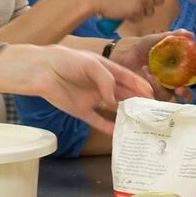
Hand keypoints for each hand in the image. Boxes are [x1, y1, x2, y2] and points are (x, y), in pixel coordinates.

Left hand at [0, 44, 153, 134]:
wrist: (41, 71)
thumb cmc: (66, 61)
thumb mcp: (90, 64)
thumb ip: (106, 80)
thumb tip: (115, 101)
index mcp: (106, 69)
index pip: (128, 78)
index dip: (141, 86)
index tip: (153, 96)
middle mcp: (101, 85)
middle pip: (124, 94)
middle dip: (138, 102)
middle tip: (152, 112)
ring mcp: (92, 98)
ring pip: (114, 109)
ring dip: (126, 115)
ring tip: (141, 124)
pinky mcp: (81, 110)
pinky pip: (98, 121)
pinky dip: (108, 128)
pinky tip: (120, 135)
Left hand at [109, 30, 195, 102]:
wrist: (124, 54)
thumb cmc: (145, 47)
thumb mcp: (157, 39)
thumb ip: (172, 37)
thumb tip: (190, 34)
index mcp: (183, 69)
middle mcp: (176, 82)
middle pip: (189, 94)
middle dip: (187, 93)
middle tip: (180, 88)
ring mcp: (164, 90)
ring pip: (173, 100)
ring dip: (167, 93)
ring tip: (156, 78)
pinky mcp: (151, 95)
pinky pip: (156, 97)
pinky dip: (153, 86)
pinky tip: (147, 73)